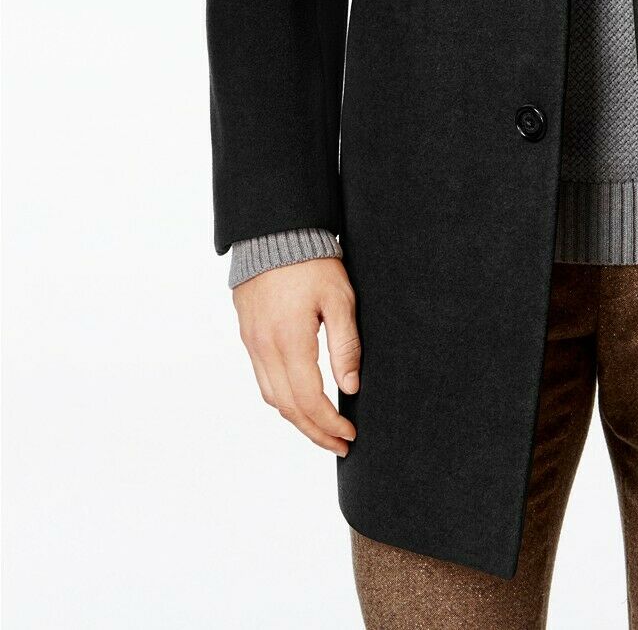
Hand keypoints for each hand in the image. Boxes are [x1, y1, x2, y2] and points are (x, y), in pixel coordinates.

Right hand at [232, 257, 360, 456]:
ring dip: (297, 418)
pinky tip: (300, 399)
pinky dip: (282, 398)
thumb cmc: (313, 261)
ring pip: (271, 396)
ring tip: (322, 428)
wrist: (275, 232)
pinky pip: (262, 378)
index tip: (350, 434)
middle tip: (340, 444)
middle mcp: (265, 348)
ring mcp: (252, 342)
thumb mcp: (340, 299)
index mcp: (289, 341)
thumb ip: (345, 344)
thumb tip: (351, 386)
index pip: (309, 400)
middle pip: (287, 407)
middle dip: (314, 431)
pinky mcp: (249, 334)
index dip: (329, 424)